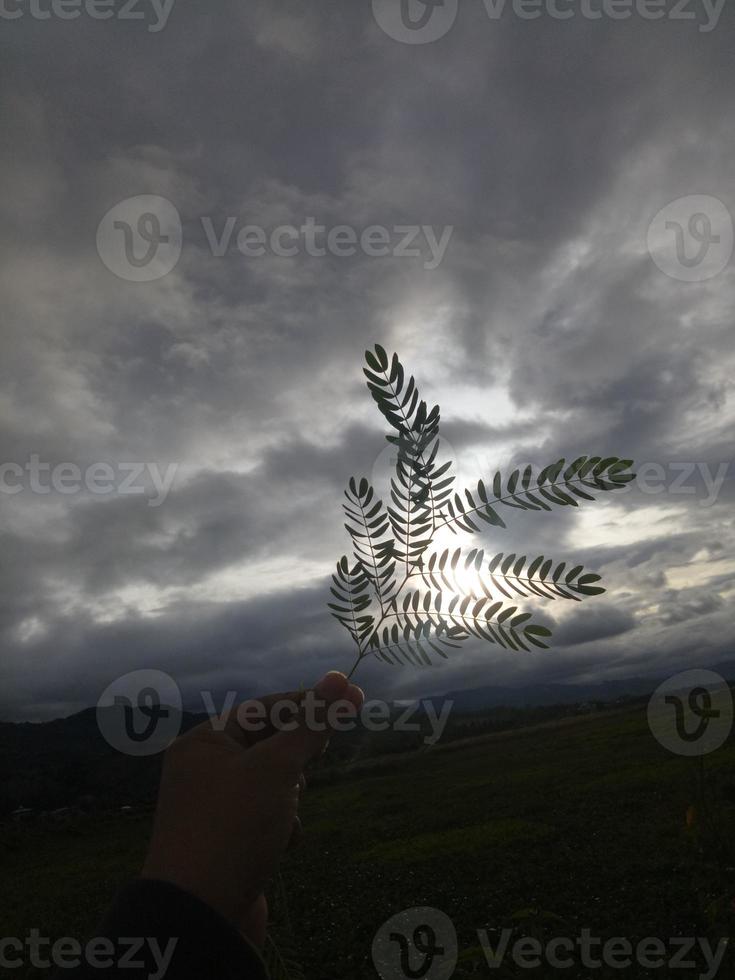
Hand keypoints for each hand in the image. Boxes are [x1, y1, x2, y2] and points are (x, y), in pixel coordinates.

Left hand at [141, 671, 363, 946]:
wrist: (199, 916)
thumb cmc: (234, 826)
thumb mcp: (277, 768)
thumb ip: (311, 724)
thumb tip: (342, 680)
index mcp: (205, 742)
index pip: (265, 707)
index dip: (310, 702)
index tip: (354, 698)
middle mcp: (204, 770)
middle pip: (268, 742)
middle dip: (297, 752)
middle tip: (324, 752)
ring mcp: (215, 808)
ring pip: (271, 781)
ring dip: (290, 792)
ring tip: (290, 806)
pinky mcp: (229, 841)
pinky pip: (265, 815)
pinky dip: (282, 821)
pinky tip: (286, 839)